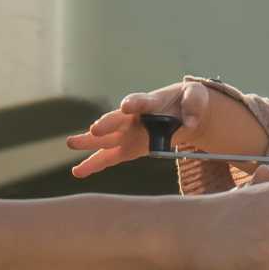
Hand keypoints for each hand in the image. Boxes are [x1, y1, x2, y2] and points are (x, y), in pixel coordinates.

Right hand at [66, 79, 267, 179]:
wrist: (183, 111)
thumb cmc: (189, 100)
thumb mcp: (197, 98)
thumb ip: (194, 106)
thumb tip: (189, 122)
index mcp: (150, 102)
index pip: (140, 101)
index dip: (133, 103)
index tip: (126, 105)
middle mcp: (133, 117)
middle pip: (116, 120)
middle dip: (106, 125)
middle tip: (94, 129)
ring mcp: (128, 133)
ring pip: (106, 139)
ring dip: (89, 142)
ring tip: (71, 144)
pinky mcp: (128, 148)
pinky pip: (109, 157)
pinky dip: (94, 164)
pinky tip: (78, 171)